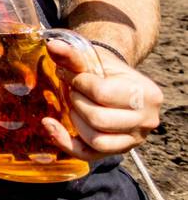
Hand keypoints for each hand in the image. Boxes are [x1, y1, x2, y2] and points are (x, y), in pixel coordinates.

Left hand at [43, 37, 162, 159]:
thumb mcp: (91, 58)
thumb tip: (52, 45)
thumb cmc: (103, 70)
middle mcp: (147, 120)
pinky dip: (66, 142)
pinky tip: (51, 126)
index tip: (73, 75)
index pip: (102, 93)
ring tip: (73, 106)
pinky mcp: (118, 150)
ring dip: (75, 121)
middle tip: (73, 91)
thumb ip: (72, 54)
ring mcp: (134, 139)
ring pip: (97, 140)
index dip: (79, 83)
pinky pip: (89, 154)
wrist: (115, 83)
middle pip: (99, 120)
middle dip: (77, 102)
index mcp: (147, 93)